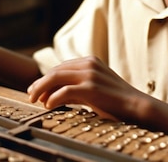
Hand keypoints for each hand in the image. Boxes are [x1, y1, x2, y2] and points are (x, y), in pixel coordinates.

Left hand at [27, 56, 145, 120]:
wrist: (137, 106)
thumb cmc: (116, 100)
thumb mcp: (94, 88)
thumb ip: (76, 87)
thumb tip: (52, 94)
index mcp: (90, 61)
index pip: (61, 67)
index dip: (46, 78)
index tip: (36, 89)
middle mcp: (89, 64)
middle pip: (55, 70)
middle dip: (40, 83)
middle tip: (30, 94)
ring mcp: (90, 75)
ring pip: (55, 77)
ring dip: (41, 89)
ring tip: (34, 99)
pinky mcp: (91, 88)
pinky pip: (65, 91)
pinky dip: (53, 97)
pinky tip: (48, 105)